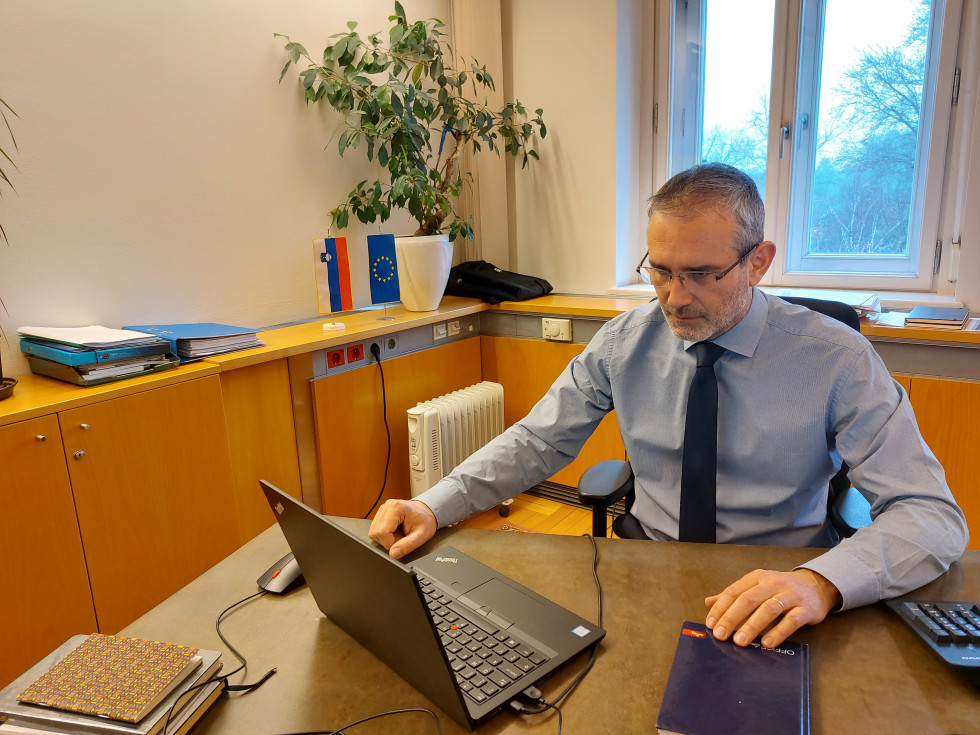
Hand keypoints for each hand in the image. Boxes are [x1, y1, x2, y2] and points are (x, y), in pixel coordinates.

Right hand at [368, 499, 437, 559]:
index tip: (402, 541)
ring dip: (386, 539)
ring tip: (399, 534)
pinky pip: (376, 530)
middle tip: (402, 538)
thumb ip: (407, 545)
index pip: (382, 532)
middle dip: (388, 541)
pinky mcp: (380, 515)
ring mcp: (382, 510)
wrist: (426, 513)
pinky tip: (395, 532)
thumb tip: (393, 554)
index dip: (390, 543)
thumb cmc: (425, 521)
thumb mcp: (421, 536)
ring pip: (374, 532)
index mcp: (395, 508)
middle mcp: (386, 506)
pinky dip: (385, 535)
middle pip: (376, 533)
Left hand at [704, 568, 841, 648]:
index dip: (721, 608)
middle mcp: (772, 583)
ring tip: (740, 641)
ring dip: (752, 626)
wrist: (816, 585)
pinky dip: (778, 632)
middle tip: (721, 635)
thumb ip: (734, 595)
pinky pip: (791, 621)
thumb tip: (708, 603)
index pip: (734, 591)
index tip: (711, 624)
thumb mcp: (757, 586)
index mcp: (757, 577)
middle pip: (748, 600)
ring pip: (768, 609)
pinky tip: (767, 643)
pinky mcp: (806, 609)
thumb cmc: (781, 589)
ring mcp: (790, 595)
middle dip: (732, 618)